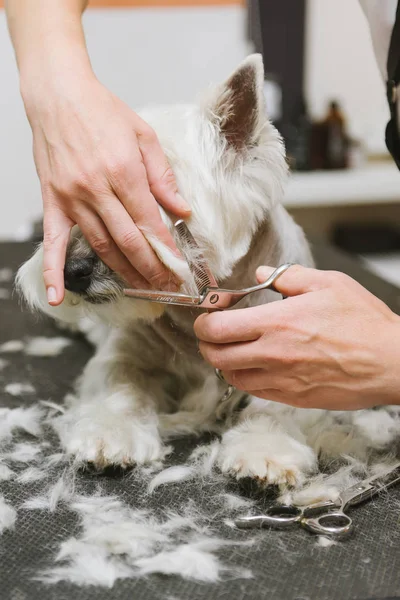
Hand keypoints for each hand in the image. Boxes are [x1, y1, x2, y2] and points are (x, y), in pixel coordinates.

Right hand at [24, 67, 189, 304]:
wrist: (58, 94)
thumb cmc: (102, 111)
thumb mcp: (144, 135)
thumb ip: (163, 176)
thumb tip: (182, 210)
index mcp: (124, 172)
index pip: (149, 223)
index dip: (167, 251)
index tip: (180, 269)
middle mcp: (97, 189)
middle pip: (128, 241)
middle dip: (151, 270)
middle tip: (167, 288)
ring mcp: (72, 198)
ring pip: (101, 246)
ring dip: (124, 273)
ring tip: (142, 290)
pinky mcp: (52, 202)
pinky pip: (52, 243)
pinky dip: (54, 271)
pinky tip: (57, 295)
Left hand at [194, 265, 399, 409]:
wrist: (390, 362)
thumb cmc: (363, 323)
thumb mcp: (328, 284)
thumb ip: (288, 278)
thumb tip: (259, 275)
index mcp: (276, 322)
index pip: (217, 328)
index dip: (203, 321)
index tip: (209, 314)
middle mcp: (272, 354)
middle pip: (215, 356)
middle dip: (207, 343)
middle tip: (213, 334)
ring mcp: (281, 379)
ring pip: (231, 377)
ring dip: (224, 363)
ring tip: (234, 350)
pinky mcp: (293, 397)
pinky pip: (255, 392)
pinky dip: (247, 379)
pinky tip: (256, 367)